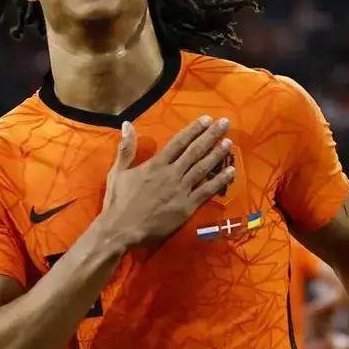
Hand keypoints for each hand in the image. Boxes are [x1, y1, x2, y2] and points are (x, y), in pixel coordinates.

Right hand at [98, 116, 234, 249]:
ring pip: (203, 168)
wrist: (121, 229)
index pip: (178, 142)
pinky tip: (231, 171)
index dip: (194, 129)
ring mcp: (181, 190)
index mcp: (155, 164)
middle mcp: (171, 174)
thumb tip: (127, 123)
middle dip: (211, 136)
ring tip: (229, 142)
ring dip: (217, 154)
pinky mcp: (186, 207)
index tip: (206, 119)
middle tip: (225, 123)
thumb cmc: (118, 201)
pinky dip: (219, 180)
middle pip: (195, 151)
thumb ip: (126, 148)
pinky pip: (206, 191)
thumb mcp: (118, 171)